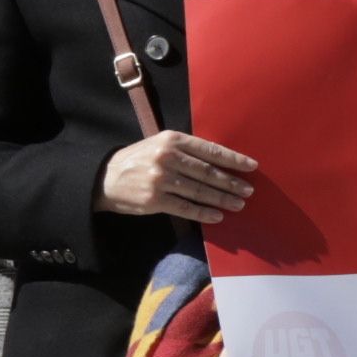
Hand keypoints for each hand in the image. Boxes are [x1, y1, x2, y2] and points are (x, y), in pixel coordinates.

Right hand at [98, 131, 259, 223]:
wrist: (105, 177)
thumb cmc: (138, 159)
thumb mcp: (159, 144)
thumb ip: (186, 149)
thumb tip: (220, 161)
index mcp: (172, 140)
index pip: (209, 150)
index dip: (233, 159)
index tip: (252, 166)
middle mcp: (168, 158)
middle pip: (208, 172)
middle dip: (231, 182)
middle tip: (249, 190)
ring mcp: (161, 179)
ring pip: (200, 191)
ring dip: (222, 199)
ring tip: (239, 204)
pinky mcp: (155, 200)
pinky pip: (186, 208)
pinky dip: (204, 213)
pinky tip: (218, 216)